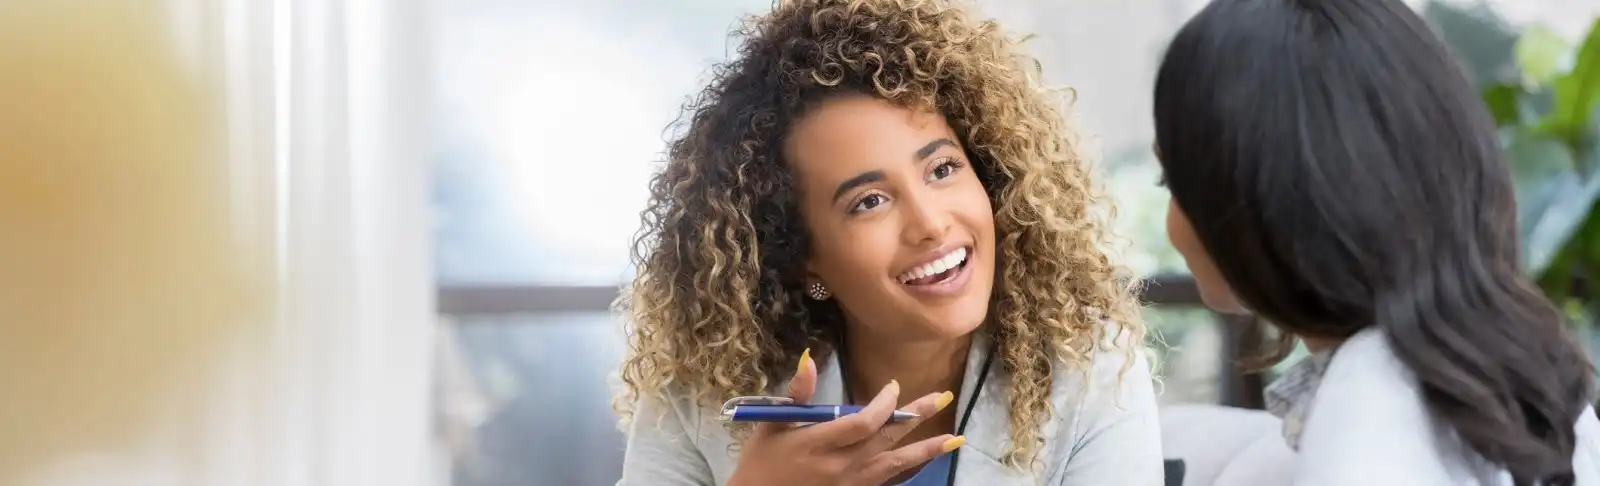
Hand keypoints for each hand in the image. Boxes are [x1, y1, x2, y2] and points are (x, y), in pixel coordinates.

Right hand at [726, 349, 962, 485]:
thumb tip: (809, 358)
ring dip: (926, 451)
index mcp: (818, 444)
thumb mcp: (771, 423)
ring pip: (895, 464)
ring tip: (955, 440)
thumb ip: (796, 393)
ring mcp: (849, 484)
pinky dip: (907, 469)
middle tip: (943, 397)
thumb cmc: (760, 461)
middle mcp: (839, 466)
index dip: (884, 405)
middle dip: (916, 417)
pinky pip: (886, 480)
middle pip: (887, 439)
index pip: (863, 423)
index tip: (894, 387)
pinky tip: (924, 460)